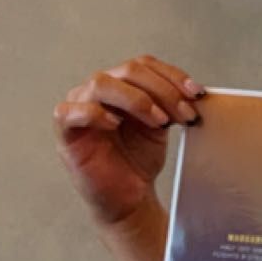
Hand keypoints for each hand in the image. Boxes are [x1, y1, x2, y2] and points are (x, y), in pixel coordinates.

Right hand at [53, 54, 204, 226]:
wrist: (129, 196)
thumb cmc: (139, 159)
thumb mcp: (162, 123)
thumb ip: (171, 102)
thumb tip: (193, 90)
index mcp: (122, 83)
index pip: (145, 64)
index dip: (172, 75)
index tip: (196, 93)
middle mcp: (100, 90)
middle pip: (128, 70)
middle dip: (163, 91)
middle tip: (183, 114)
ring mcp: (79, 106)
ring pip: (101, 83)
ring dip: (136, 99)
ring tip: (158, 121)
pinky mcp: (65, 131)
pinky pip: (70, 111)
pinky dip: (95, 113)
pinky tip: (116, 124)